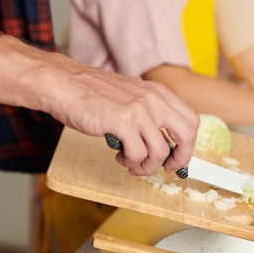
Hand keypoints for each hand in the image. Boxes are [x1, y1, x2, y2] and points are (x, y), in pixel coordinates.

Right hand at [46, 68, 198, 175]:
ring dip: (146, 166)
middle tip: (165, 168)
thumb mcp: (131, 96)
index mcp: (158, 93)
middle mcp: (153, 99)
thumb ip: (149, 114)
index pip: (191, 121)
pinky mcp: (122, 122)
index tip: (176, 158)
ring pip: (160, 152)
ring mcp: (139, 110)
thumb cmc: (91, 93)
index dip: (188, 145)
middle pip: (187, 136)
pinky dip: (130, 162)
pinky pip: (138, 154)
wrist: (62, 84)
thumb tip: (164, 143)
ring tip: (131, 162)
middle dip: (179, 159)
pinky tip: (119, 155)